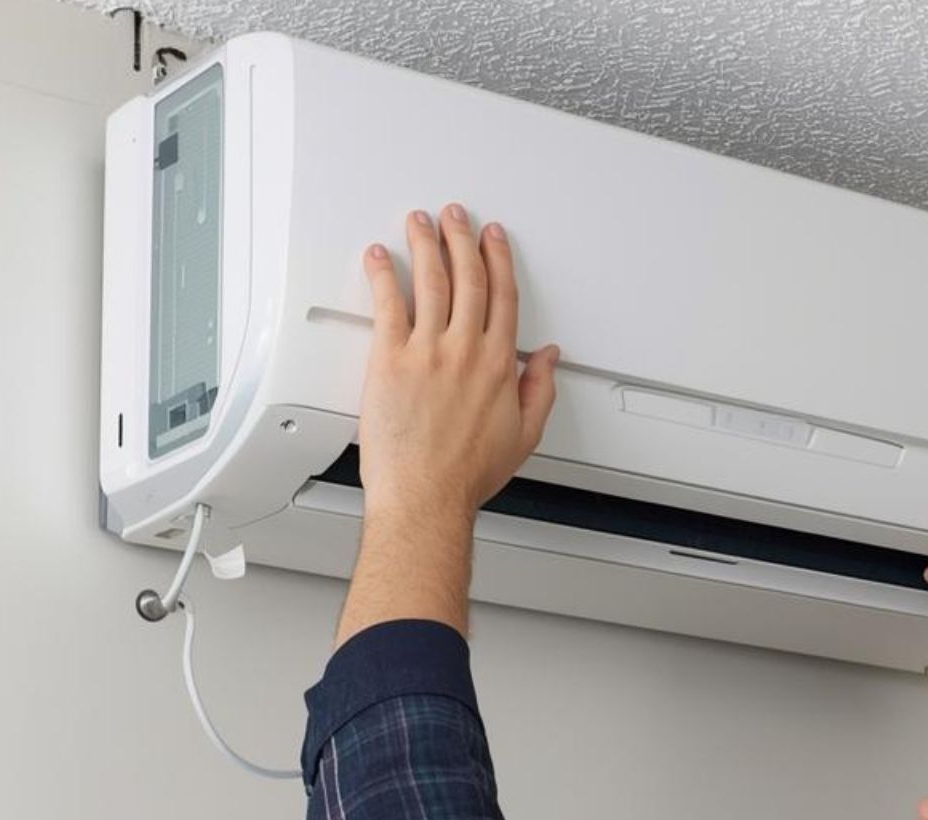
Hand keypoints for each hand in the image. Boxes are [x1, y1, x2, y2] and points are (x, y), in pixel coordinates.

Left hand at [355, 203, 560, 524]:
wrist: (426, 495)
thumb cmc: (467, 474)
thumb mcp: (524, 436)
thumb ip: (539, 390)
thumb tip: (549, 359)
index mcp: (499, 365)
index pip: (503, 297)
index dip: (499, 260)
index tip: (494, 239)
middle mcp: (465, 350)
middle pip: (467, 279)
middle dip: (462, 239)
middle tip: (455, 216)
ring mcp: (427, 352)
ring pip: (429, 282)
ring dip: (425, 244)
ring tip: (419, 221)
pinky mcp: (391, 360)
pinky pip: (387, 305)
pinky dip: (382, 276)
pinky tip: (379, 258)